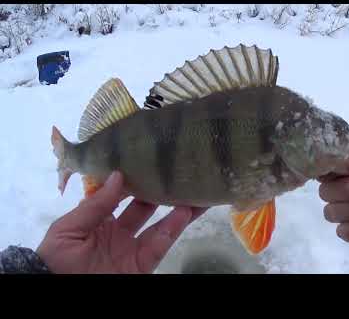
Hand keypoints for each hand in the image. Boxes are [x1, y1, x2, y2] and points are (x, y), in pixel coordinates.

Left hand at [36, 171, 206, 272]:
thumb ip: (95, 204)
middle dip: (160, 190)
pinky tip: (186, 211)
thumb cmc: (57, 257)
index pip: (122, 195)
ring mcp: (131, 248)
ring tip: (192, 189)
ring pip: (160, 225)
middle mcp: (120, 231)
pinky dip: (173, 229)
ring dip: (176, 208)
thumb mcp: (68, 227)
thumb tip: (118, 175)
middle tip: (176, 170)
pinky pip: (160, 246)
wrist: (56, 289)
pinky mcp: (141, 265)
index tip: (149, 160)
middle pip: (145, 207)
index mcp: (99, 219)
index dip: (135, 180)